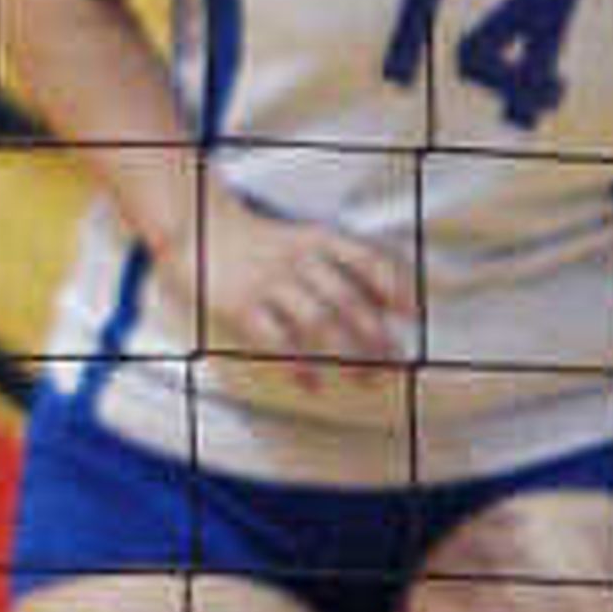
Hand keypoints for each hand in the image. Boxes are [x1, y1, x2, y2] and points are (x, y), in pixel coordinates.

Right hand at [184, 184, 412, 382]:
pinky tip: (313, 383)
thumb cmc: (261, 244)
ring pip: (318, 319)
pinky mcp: (240, 304)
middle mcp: (297, 258)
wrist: (198, 228)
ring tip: (366, 379)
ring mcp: (269, 281)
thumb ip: (346, 265)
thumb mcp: (305, 240)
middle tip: (394, 364)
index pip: (366, 259)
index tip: (414, 314)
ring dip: (347, 352)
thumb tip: (397, 301)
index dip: (394, 286)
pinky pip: (275, 336)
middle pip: (347, 298)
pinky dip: (298, 362)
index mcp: (317, 239)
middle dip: (375, 334)